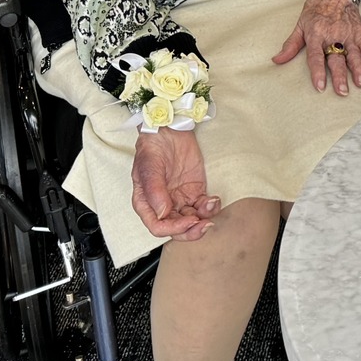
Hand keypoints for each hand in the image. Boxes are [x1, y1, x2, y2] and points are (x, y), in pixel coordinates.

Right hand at [130, 126, 219, 240]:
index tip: (188, 221)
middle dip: (191, 231)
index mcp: (147, 204)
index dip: (173, 229)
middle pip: (176, 228)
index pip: (158, 227)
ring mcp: (180, 199)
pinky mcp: (195, 191)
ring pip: (192, 220)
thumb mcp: (149, 167)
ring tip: (210, 205)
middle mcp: (163, 205)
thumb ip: (155, 191)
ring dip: (203, 219)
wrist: (168, 130)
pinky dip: (211, 207)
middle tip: (204, 225)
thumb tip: (163, 213)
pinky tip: (214, 200)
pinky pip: (204, 206)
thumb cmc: (152, 148)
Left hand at [273, 0, 360, 95]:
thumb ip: (291, 45)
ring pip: (354, 55)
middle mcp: (333, 35)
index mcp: (316, 35)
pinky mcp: (360, 32)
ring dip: (358, 70)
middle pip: (337, 59)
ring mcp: (349, 34)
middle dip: (340, 76)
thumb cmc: (316, 9)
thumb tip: (276, 60)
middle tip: (342, 91)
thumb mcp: (300, 25)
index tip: (320, 86)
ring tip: (360, 83)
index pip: (316, 57)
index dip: (318, 72)